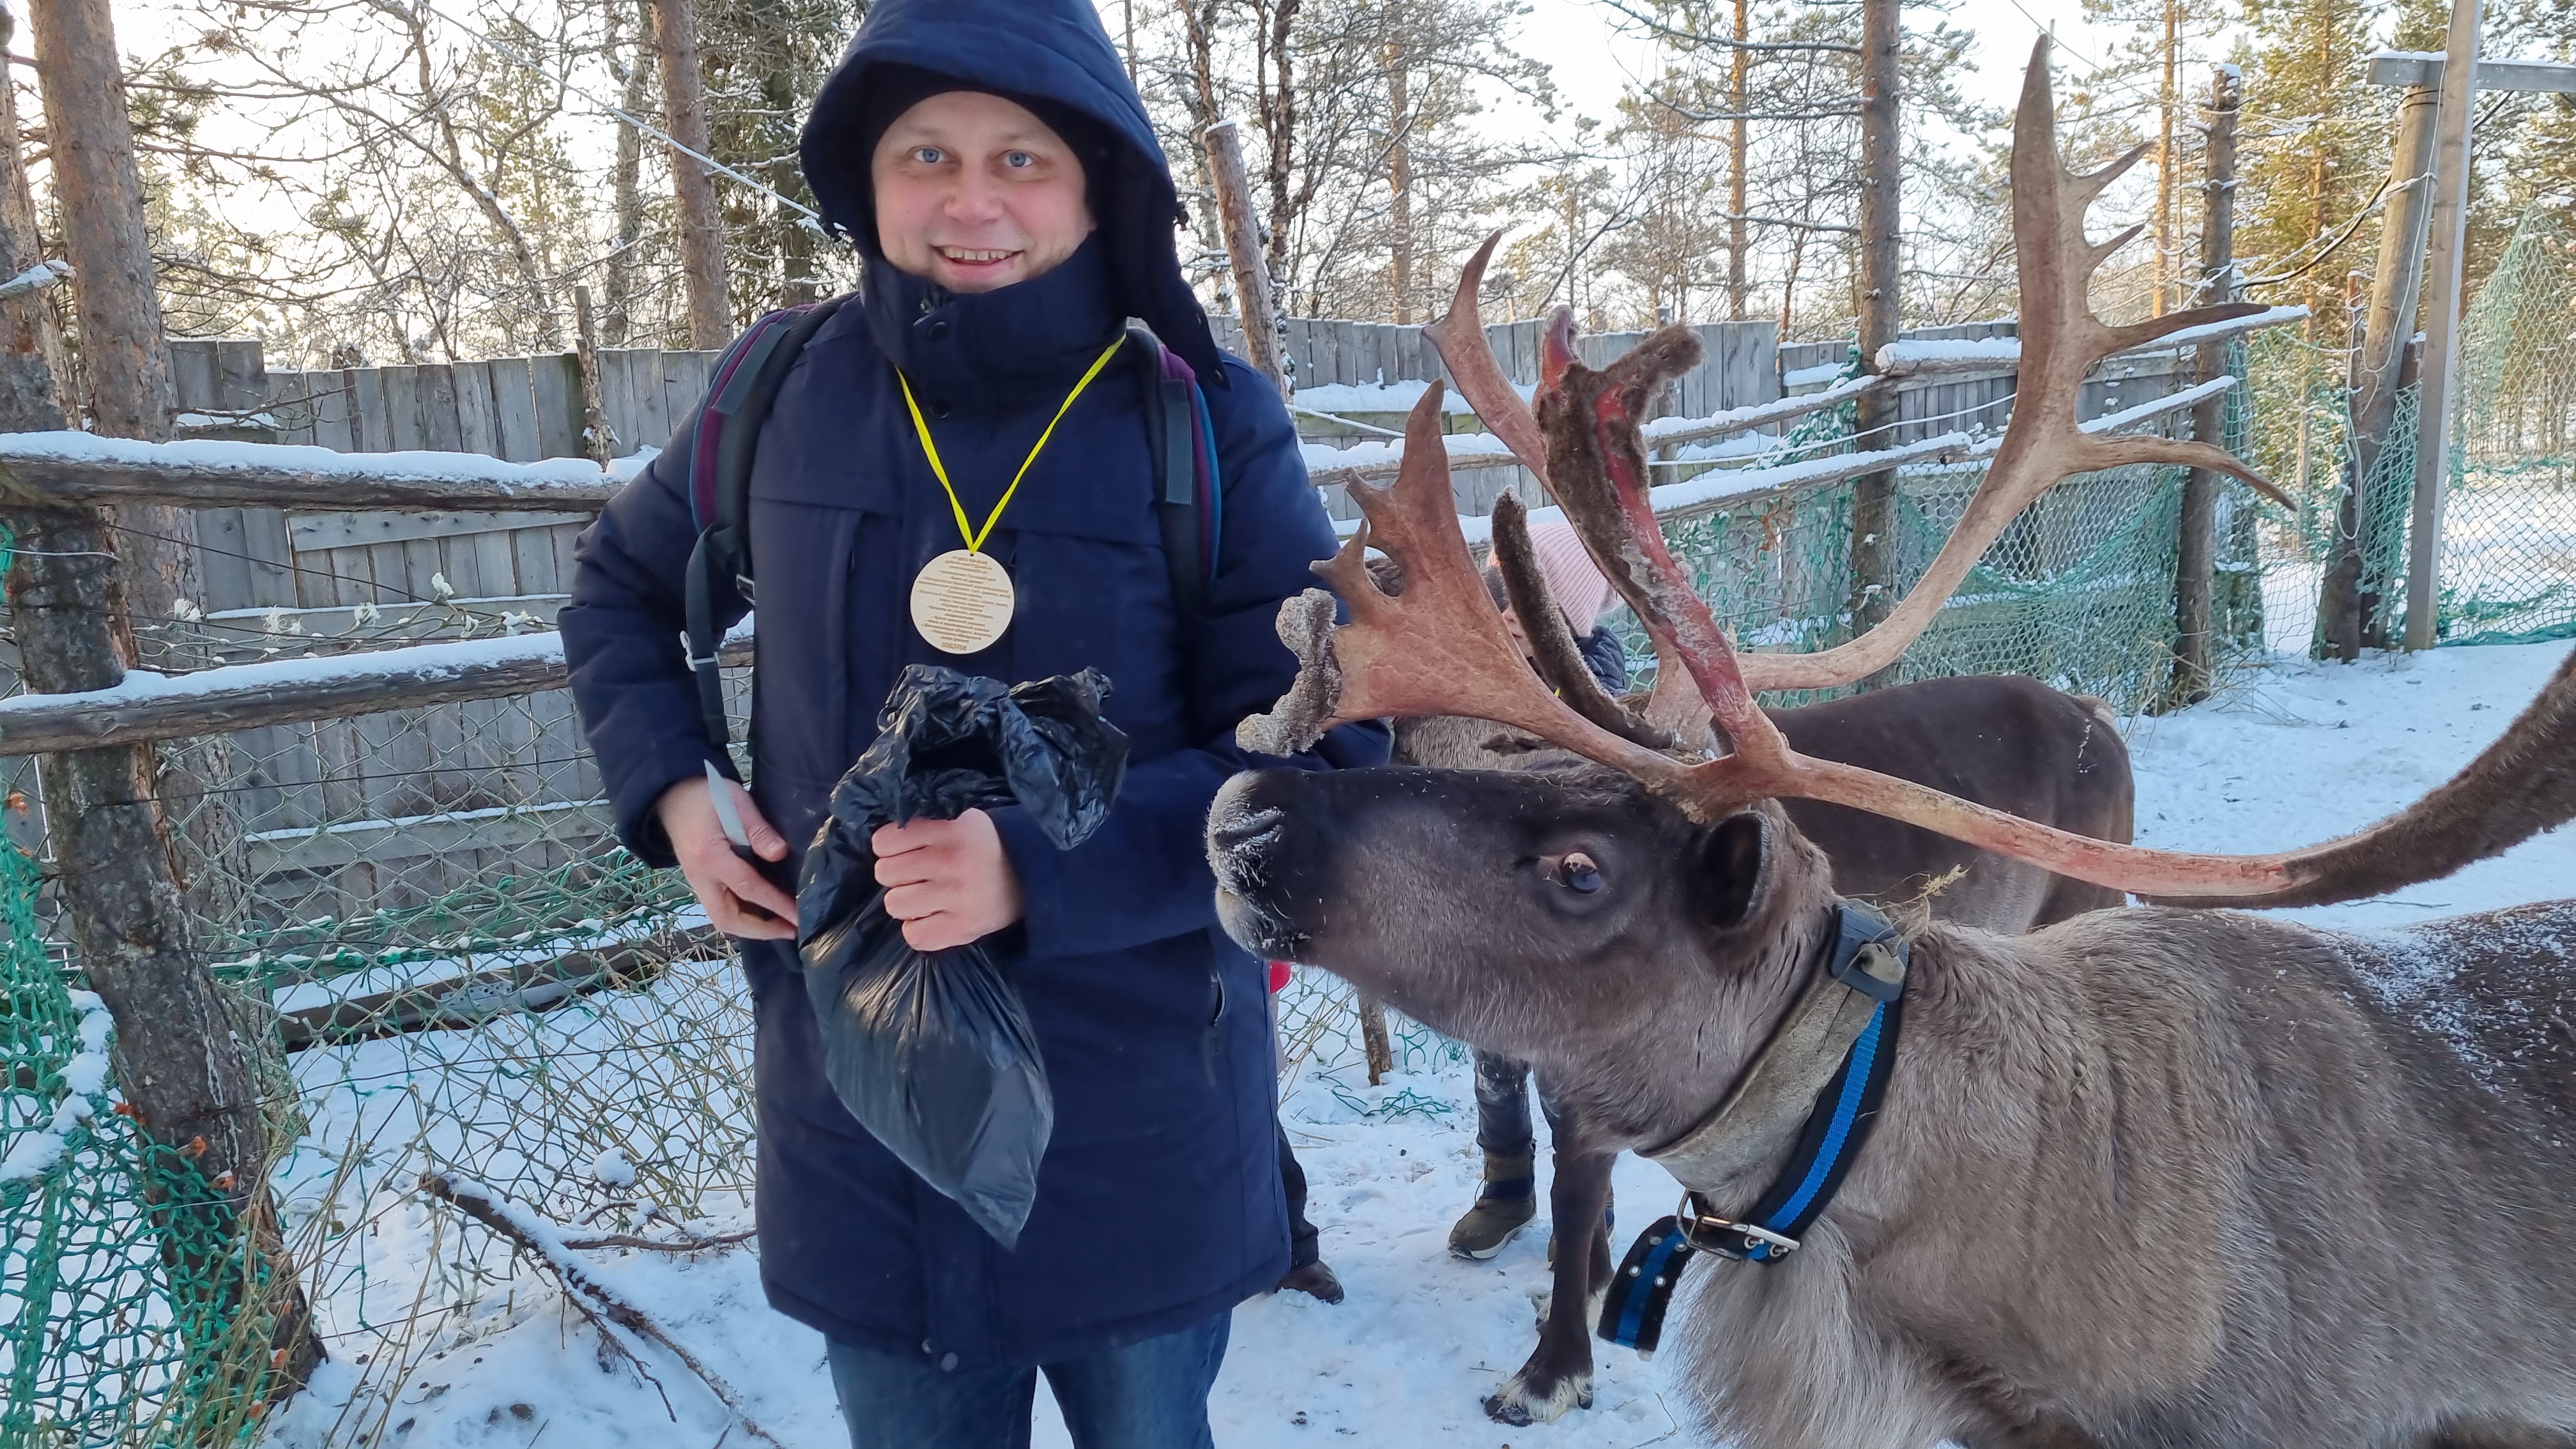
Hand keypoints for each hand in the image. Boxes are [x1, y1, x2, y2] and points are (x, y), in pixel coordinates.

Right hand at [657, 774, 798, 939]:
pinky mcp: (700, 883)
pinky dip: (744, 918)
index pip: (747, 888)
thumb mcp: (736, 802)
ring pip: (723, 919)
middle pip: (728, 918)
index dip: (776, 904)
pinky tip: (766, 915)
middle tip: (792, 930)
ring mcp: (698, 883)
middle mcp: (700, 877)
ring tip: (783, 926)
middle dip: (761, 931)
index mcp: (710, 856)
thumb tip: (780, 853)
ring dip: (753, 929)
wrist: (674, 797)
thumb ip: (758, 829)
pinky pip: (721, 909)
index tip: (799, 916)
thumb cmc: (708, 795)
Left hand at [872, 810, 1023, 951]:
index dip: (889, 848)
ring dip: (906, 902)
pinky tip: (932, 918)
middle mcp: (951, 862)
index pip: (884, 842)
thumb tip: (883, 846)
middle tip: (917, 876)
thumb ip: (926, 826)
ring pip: (894, 904)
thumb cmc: (988, 847)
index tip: (905, 852)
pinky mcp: (963, 927)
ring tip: (926, 897)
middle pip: (885, 873)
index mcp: (949, 831)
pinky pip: (914, 935)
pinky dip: (917, 929)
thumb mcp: (962, 820)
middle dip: (897, 875)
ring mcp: (957, 897)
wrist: (1035, 876)